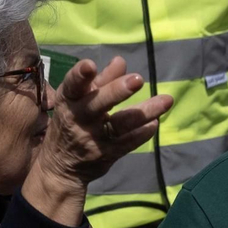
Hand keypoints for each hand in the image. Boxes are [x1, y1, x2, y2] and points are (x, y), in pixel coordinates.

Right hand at [38, 56, 170, 187]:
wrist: (61, 166)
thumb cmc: (71, 122)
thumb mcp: (77, 100)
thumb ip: (101, 81)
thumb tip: (121, 61)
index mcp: (68, 100)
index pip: (72, 85)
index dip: (79, 75)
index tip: (90, 65)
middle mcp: (78, 118)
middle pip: (98, 104)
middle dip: (117, 91)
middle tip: (138, 79)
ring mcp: (92, 138)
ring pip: (120, 124)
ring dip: (143, 112)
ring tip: (166, 100)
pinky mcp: (106, 154)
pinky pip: (127, 142)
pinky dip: (142, 133)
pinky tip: (155, 122)